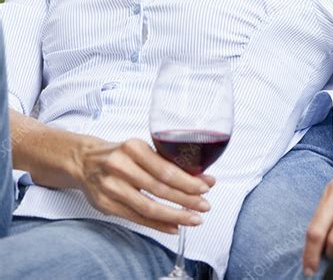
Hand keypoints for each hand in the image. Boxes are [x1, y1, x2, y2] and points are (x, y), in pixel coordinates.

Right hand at [77, 137, 215, 233]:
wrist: (84, 161)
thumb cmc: (119, 154)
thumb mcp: (140, 149)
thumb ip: (165, 161)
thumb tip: (201, 176)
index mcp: (133, 148)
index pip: (165, 169)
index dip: (187, 181)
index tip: (206, 187)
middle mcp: (121, 166)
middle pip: (160, 189)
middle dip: (186, 199)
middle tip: (204, 206)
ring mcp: (112, 188)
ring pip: (149, 207)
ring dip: (175, 215)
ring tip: (193, 219)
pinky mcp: (106, 205)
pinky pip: (137, 218)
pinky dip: (158, 225)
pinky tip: (173, 227)